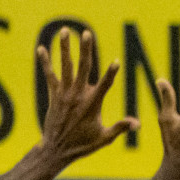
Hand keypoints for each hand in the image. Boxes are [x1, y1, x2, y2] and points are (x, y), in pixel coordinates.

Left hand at [37, 28, 136, 163]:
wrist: (57, 149)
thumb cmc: (83, 145)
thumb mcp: (105, 138)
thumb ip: (121, 127)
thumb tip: (137, 123)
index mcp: (93, 104)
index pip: (105, 84)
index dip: (111, 72)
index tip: (116, 61)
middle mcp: (78, 95)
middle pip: (83, 67)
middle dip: (85, 49)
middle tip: (87, 33)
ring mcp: (64, 93)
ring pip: (65, 66)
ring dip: (65, 47)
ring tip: (65, 31)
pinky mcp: (53, 95)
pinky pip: (49, 75)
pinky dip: (45, 62)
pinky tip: (41, 48)